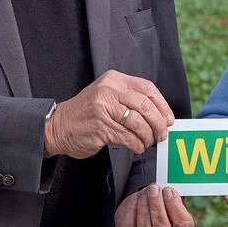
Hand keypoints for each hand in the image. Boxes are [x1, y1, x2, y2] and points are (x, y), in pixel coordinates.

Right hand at [44, 69, 174, 158]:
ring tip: (148, 142)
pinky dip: (137, 145)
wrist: (58, 126)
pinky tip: (137, 147)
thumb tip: (160, 114)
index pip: (147, 89)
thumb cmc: (87, 112)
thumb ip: (130, 98)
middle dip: (158, 123)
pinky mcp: (101, 127)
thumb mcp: (107, 95)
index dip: (162, 105)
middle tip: (162, 134)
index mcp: (114, 79)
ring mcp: (104, 108)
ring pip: (138, 123)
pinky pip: (128, 137)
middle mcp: (109, 91)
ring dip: (148, 136)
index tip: (169, 119)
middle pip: (145, 106)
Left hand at [115, 184, 195, 226]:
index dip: (174, 206)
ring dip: (144, 208)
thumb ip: (173, 196)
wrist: (143, 212)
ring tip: (145, 192)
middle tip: (154, 189)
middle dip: (157, 205)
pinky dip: (132, 212)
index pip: (183, 225)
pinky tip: (136, 200)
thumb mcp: (171, 200)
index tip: (168, 190)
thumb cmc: (162, 204)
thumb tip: (169, 188)